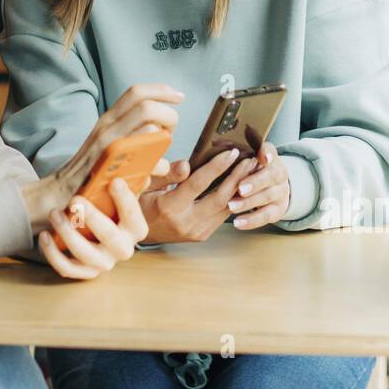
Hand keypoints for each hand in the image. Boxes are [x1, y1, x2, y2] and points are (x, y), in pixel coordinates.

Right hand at [20, 83, 180, 232]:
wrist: (61, 194)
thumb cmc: (92, 174)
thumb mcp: (109, 145)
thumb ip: (132, 136)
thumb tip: (160, 130)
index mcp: (108, 120)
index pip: (136, 92)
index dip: (161, 90)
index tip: (179, 97)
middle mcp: (107, 126)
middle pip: (145, 103)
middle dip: (169, 114)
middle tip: (172, 131)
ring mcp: (108, 143)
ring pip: (148, 124)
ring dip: (164, 136)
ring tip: (163, 152)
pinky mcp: (111, 163)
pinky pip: (143, 152)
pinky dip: (158, 160)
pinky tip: (157, 170)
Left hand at [38, 178, 148, 279]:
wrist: (80, 226)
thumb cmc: (101, 202)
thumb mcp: (115, 186)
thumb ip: (133, 170)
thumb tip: (154, 143)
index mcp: (134, 228)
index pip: (136, 219)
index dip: (127, 202)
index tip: (115, 181)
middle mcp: (121, 248)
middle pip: (113, 240)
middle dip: (94, 219)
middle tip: (75, 200)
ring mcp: (102, 262)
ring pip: (87, 255)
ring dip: (69, 234)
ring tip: (54, 213)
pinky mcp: (82, 271)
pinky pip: (68, 268)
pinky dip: (54, 254)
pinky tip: (45, 235)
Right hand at [139, 146, 260, 243]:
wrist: (137, 234)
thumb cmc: (140, 205)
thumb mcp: (146, 186)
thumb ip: (167, 175)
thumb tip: (186, 164)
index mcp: (169, 207)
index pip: (198, 184)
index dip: (216, 167)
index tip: (231, 153)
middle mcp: (185, 222)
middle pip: (219, 198)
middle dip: (237, 177)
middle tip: (250, 160)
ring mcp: (195, 231)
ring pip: (225, 209)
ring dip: (240, 189)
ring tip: (250, 171)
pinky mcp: (202, 235)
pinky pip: (222, 216)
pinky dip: (233, 200)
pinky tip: (239, 186)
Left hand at [228, 142, 288, 229]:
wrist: (275, 186)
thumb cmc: (254, 169)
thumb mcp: (250, 155)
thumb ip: (241, 150)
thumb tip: (221, 143)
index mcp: (271, 157)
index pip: (271, 152)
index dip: (267, 154)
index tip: (261, 157)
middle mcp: (280, 174)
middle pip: (271, 177)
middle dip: (255, 182)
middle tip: (240, 188)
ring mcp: (280, 193)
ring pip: (267, 197)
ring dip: (249, 203)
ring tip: (232, 206)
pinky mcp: (278, 210)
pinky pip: (265, 216)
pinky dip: (252, 220)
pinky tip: (238, 222)